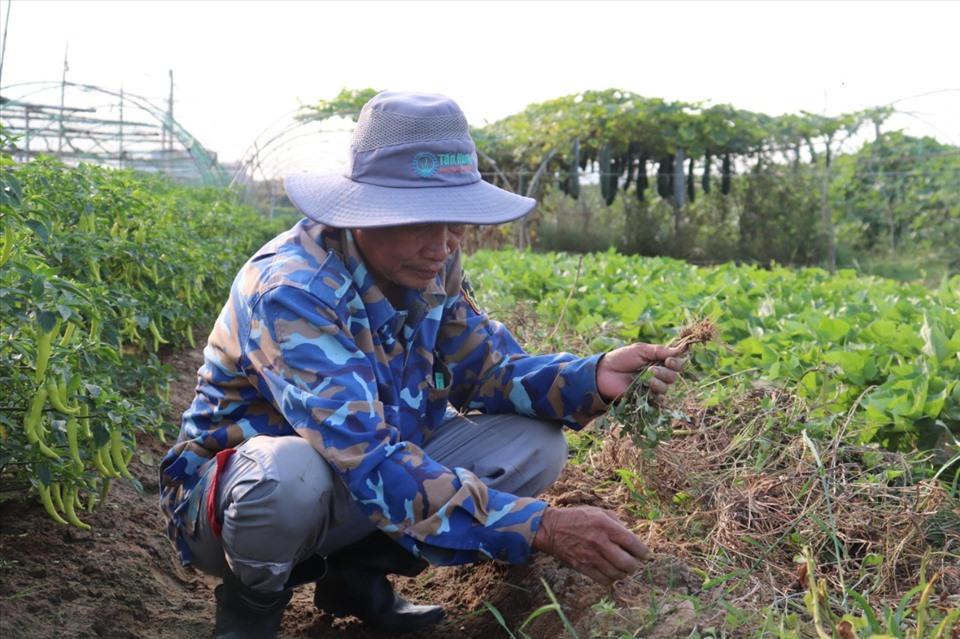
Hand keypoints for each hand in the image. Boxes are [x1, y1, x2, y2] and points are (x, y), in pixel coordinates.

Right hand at [532, 506, 649, 584]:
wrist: (551, 529)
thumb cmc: (578, 518)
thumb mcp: (599, 512)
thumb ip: (617, 523)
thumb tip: (633, 539)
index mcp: (605, 525)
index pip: (633, 544)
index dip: (643, 552)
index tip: (644, 554)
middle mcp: (599, 542)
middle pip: (628, 563)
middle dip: (635, 565)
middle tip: (633, 562)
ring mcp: (590, 556)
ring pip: (617, 574)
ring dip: (623, 573)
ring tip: (621, 567)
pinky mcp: (582, 567)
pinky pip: (604, 580)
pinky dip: (611, 579)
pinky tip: (610, 572)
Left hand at [596, 342, 684, 402]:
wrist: (604, 373)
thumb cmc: (621, 358)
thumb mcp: (640, 350)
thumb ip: (659, 351)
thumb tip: (679, 350)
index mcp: (658, 361)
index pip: (676, 363)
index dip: (676, 363)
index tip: (669, 360)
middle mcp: (657, 375)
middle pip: (673, 376)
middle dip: (666, 372)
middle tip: (652, 369)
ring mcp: (651, 387)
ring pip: (666, 388)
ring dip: (659, 382)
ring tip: (648, 377)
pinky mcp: (645, 398)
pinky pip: (657, 400)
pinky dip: (656, 395)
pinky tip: (649, 388)